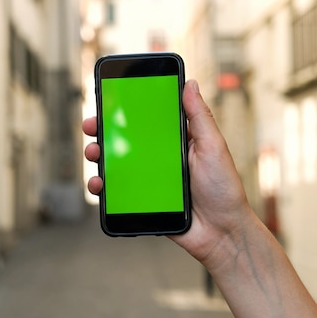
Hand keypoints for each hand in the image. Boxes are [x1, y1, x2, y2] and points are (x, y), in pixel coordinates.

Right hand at [83, 80, 256, 268]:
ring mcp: (148, 180)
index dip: (127, 109)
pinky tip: (99, 183)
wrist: (222, 232)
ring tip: (93, 153)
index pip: (146, 120)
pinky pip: (117, 192)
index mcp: (175, 141)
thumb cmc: (224, 189)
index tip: (109, 100)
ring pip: (115, 164)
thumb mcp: (213, 147)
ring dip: (98, 156)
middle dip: (103, 130)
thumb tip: (190, 84)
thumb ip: (200, 117)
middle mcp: (158, 158)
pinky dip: (102, 186)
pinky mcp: (142, 201)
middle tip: (92, 126)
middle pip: (124, 140)